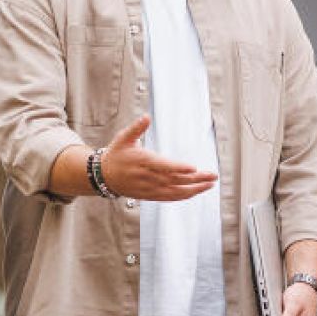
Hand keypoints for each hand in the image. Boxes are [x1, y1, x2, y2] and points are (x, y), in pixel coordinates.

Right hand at [101, 116, 216, 200]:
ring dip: (194, 189)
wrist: (104, 176)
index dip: (179, 168)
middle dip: (195, 179)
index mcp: (142, 161)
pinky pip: (169, 198)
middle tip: (212, 175)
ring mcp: (149, 188)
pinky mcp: (150, 195)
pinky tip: (196, 192)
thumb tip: (146, 117)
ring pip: (174, 191)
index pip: (163, 166)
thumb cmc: (116, 155)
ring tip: (210, 184)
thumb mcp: (123, 138)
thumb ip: (136, 128)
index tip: (193, 168)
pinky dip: (184, 196)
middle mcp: (147, 177)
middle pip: (174, 180)